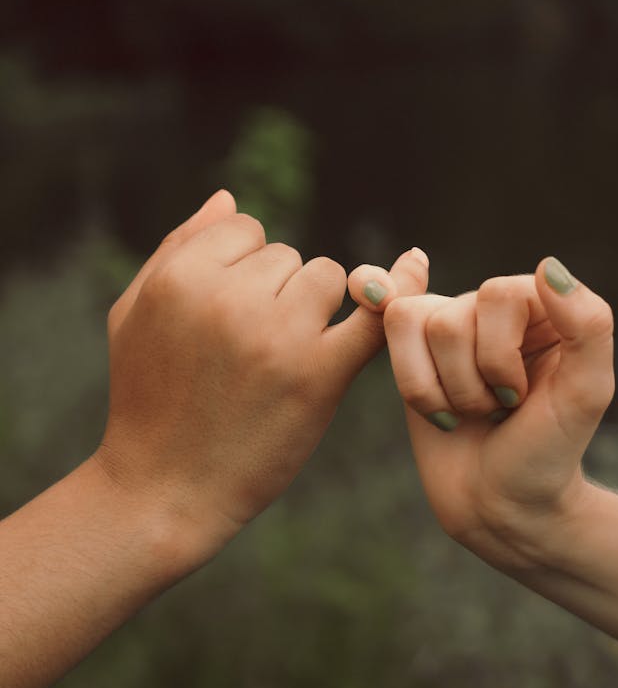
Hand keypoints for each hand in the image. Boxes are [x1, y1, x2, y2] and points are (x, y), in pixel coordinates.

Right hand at [95, 192, 428, 568]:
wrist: (165, 489)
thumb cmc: (146, 398)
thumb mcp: (134, 313)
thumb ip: (178, 247)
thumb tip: (228, 198)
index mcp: (181, 278)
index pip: (245, 229)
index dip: (242, 267)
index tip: (228, 311)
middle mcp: (230, 299)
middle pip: (288, 256)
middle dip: (276, 292)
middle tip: (247, 349)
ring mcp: (278, 337)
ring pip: (330, 277)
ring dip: (316, 309)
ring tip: (280, 357)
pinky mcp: (319, 376)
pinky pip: (373, 317)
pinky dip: (396, 292)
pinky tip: (412, 268)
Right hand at [349, 257, 614, 571]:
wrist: (504, 506)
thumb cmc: (548, 453)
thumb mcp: (586, 395)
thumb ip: (588, 325)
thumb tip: (549, 266)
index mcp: (543, 305)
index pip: (499, 295)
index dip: (500, 357)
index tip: (523, 396)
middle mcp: (495, 306)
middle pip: (451, 319)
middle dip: (470, 384)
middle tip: (499, 409)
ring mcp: (452, 323)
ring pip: (413, 324)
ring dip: (444, 391)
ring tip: (474, 412)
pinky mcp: (414, 347)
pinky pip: (389, 329)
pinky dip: (415, 386)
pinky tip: (442, 410)